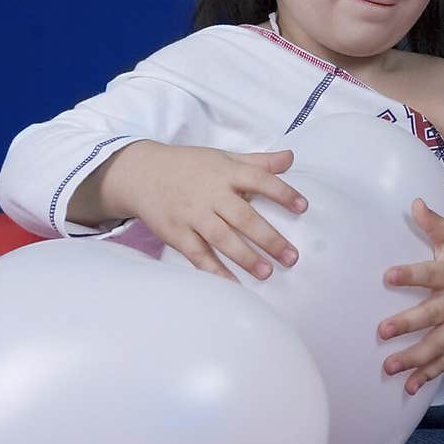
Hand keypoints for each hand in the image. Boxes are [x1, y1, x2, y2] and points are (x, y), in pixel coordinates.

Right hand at [110, 141, 307, 279]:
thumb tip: (291, 157)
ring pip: (222, 238)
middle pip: (243, 216)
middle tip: (292, 257)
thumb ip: (258, 162)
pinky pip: (198, 255)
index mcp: (225, 172)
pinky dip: (215, 271)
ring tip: (267, 273)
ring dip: (246, 257)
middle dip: (269, 238)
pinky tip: (233, 285)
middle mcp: (210, 194)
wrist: (141, 173)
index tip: (303, 207)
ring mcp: (192, 215)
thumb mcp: (223, 158)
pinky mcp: (176, 233)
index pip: (259, 180)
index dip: (282, 193)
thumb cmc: (189, 166)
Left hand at [378, 197, 443, 395]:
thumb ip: (435, 225)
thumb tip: (415, 202)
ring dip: (414, 358)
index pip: (429, 274)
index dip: (409, 275)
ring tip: (389, 367)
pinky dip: (428, 376)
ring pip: (437, 346)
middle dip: (407, 324)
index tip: (387, 275)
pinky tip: (409, 388)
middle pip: (431, 315)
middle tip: (382, 330)